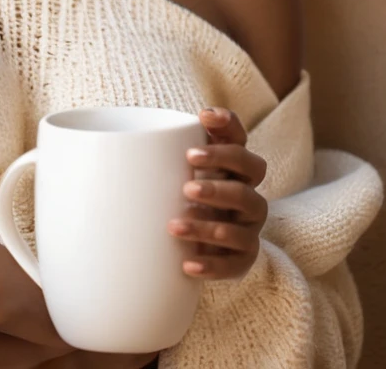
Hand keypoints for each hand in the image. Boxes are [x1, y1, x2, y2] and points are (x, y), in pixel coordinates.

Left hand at [167, 106, 267, 280]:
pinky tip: (187, 264)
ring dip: (207, 227)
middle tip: (185, 187)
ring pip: (241, 227)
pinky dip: (212, 266)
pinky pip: (235, 265)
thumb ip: (167, 145)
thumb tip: (136, 130)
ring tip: (173, 226)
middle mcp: (248, 195)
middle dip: (218, 184)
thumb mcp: (175, 168)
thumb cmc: (181, 193)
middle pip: (248, 183)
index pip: (239, 141)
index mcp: (234, 166)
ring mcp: (248, 228)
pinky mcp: (243, 259)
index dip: (226, 127)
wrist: (190, 241)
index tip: (200, 120)